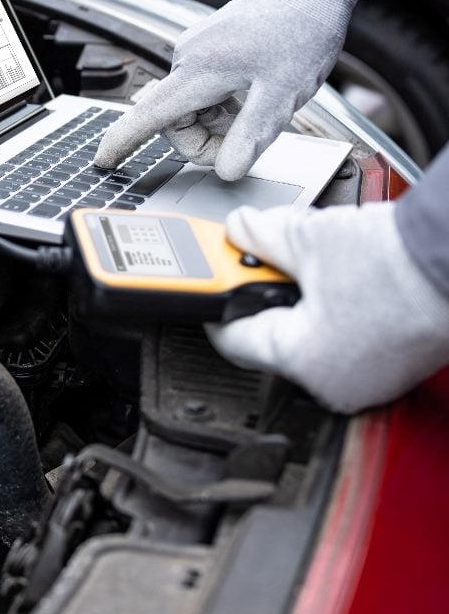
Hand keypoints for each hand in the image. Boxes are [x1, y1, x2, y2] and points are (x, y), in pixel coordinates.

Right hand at [95, 0, 374, 179]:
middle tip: (247, 141)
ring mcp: (195, 51)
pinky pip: (203, 90)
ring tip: (258, 108)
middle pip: (174, 120)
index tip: (102, 160)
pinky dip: (223, 104)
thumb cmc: (301, 30)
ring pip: (191, 108)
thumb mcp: (281, 93)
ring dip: (218, 122)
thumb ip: (249, 135)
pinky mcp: (207, 47)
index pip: (147, 116)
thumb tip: (227, 170)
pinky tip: (252, 93)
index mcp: (198, 72)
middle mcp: (187, 60)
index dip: (122, 141)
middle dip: (205, 141)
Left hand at [207, 202, 448, 413]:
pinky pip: (345, 339)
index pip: (232, 338)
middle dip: (264, 293)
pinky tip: (346, 281)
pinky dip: (336, 311)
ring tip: (314, 266)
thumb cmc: (402, 263)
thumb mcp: (309, 239)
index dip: (217, 301)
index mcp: (303, 363)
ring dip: (302, 301)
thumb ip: (261, 236)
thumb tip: (239, 229)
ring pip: (310, 337)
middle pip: (271, 336)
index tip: (212, 283)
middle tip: (264, 261)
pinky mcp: (393, 366)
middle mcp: (334, 384)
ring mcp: (368, 380)